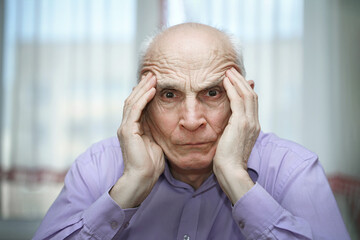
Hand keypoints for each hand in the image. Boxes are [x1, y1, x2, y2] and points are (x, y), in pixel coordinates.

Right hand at [110, 72, 164, 207]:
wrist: (142, 178)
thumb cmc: (151, 164)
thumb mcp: (155, 142)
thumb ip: (155, 130)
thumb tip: (164, 122)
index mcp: (132, 128)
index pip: (137, 106)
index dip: (144, 93)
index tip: (154, 83)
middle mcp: (126, 126)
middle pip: (133, 100)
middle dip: (143, 86)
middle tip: (152, 74)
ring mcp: (125, 128)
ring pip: (132, 102)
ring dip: (143, 88)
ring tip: (153, 77)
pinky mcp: (127, 131)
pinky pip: (135, 110)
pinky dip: (143, 99)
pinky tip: (152, 90)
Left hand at [213, 67, 259, 202]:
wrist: (231, 171)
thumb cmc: (227, 160)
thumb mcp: (231, 141)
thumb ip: (231, 129)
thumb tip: (227, 124)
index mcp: (253, 127)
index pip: (251, 103)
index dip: (244, 89)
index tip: (236, 80)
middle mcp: (254, 123)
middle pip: (251, 95)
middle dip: (241, 81)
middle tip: (231, 70)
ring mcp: (249, 123)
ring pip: (246, 95)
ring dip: (236, 81)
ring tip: (227, 71)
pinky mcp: (241, 124)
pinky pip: (238, 101)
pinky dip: (232, 89)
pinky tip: (225, 82)